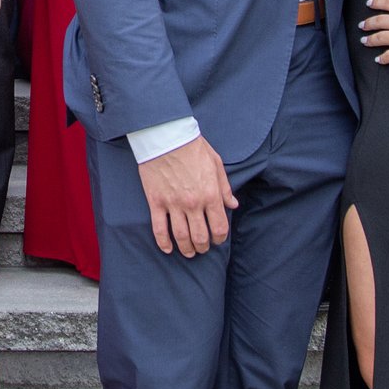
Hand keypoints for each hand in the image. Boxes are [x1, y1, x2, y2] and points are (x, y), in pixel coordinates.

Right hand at [136, 135, 238, 256]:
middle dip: (203, 247)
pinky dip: (164, 243)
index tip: (217, 240)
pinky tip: (168, 249)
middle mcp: (193, 203)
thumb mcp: (216, 163)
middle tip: (202, 248)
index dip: (220, 238)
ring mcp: (173, 204)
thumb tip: (233, 205)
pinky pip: (159, 229)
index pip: (220, 227)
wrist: (165, 135)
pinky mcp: (156, 202)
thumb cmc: (192, 146)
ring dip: (186, 249)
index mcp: (211, 194)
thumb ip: (225, 187)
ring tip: (189, 252)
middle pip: (200, 236)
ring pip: (181, 236)